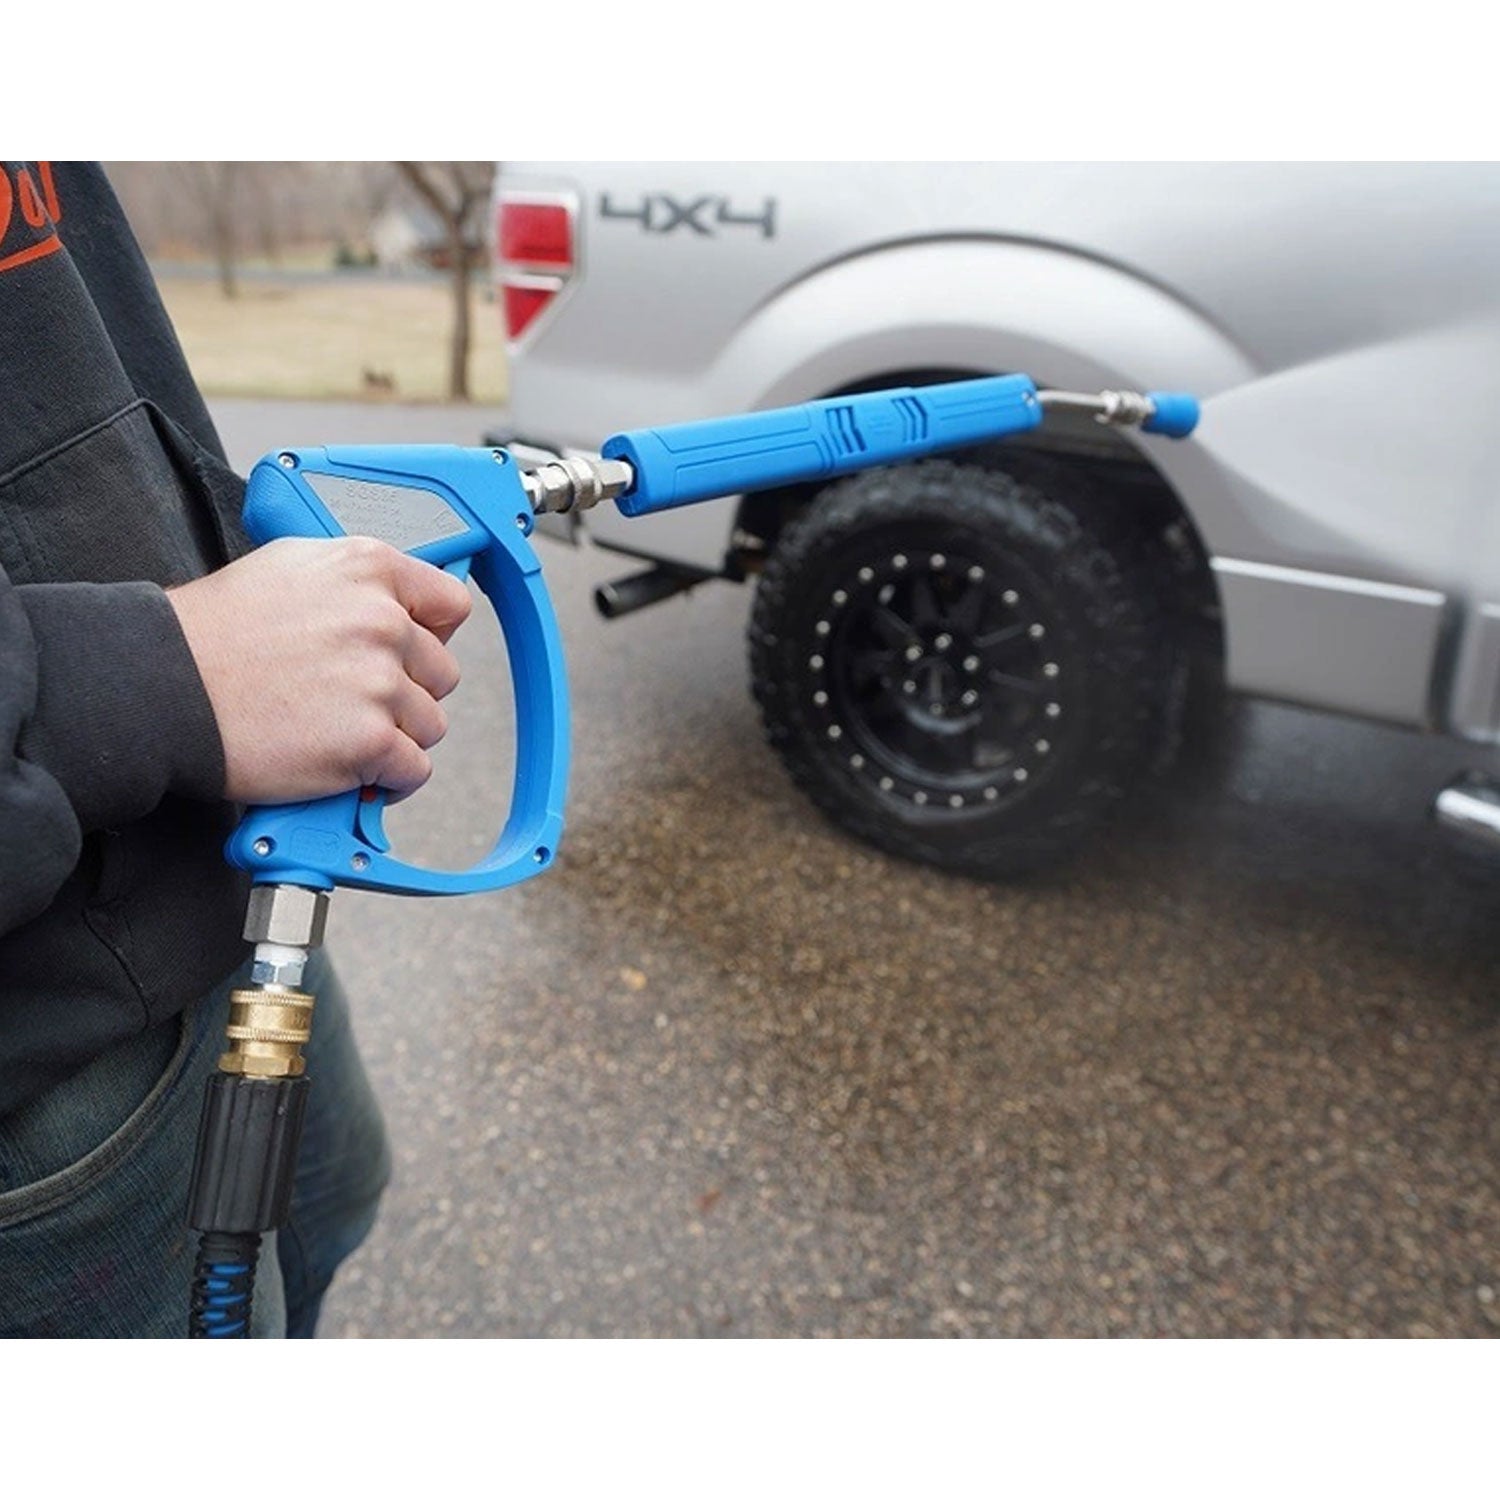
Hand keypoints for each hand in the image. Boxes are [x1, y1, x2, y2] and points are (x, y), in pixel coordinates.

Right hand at [167, 537, 471, 801]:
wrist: (163, 686)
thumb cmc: (214, 632)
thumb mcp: (291, 567)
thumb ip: (357, 584)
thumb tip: (402, 606)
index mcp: (369, 568)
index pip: (451, 604)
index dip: (432, 636)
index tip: (412, 656)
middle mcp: (383, 620)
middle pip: (441, 673)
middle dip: (405, 692)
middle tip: (352, 701)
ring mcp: (378, 681)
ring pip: (430, 724)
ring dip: (393, 736)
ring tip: (340, 732)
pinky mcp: (368, 740)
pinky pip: (414, 769)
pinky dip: (388, 778)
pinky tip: (352, 768)